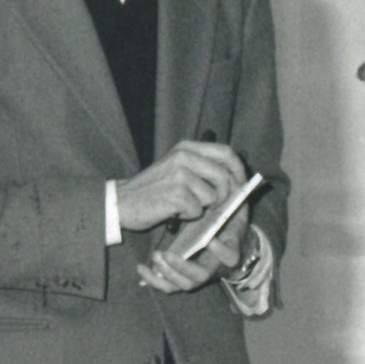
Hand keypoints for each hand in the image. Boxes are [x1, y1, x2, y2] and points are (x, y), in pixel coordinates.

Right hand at [116, 139, 246, 232]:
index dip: (238, 170)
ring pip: (213, 196)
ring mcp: (180, 174)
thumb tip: (235, 177)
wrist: (123, 202)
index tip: (241, 184)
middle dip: (225, 195)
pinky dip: (189, 215)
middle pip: (224, 177)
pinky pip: (198, 210)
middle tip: (214, 204)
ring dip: (203, 207)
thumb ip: (202, 166)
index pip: (226, 153)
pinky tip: (174, 211)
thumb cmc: (153, 188)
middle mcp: (184, 157)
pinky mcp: (176, 194)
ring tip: (184, 204)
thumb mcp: (176, 167)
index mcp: (187, 148)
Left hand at [140, 202, 251, 293]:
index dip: (221, 251)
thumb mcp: (237, 208)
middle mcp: (214, 266)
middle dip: (182, 268)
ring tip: (156, 256)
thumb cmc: (229, 219)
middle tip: (166, 255)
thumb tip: (234, 178)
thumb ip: (236, 197)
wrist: (226, 239)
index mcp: (230, 249)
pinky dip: (155, 279)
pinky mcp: (182, 277)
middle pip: (200, 276)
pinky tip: (142, 268)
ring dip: (167, 273)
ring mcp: (197, 274)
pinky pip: (168, 285)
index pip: (230, 256)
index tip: (210, 239)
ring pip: (183, 284)